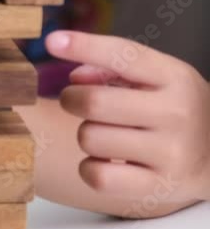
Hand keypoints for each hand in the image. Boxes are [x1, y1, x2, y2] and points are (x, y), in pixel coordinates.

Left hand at [46, 30, 209, 205]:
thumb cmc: (174, 106)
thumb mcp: (158, 77)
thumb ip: (113, 68)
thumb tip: (75, 78)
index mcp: (174, 77)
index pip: (123, 55)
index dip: (84, 46)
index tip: (51, 41)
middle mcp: (176, 113)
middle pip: (94, 102)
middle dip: (71, 99)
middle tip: (74, 101)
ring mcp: (170, 153)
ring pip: (90, 138)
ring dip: (85, 134)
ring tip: (103, 134)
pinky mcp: (159, 187)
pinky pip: (97, 176)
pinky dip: (90, 167)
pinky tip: (104, 161)